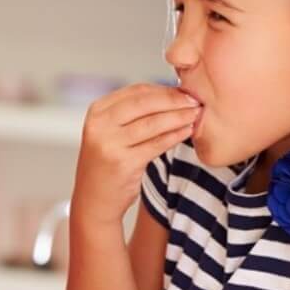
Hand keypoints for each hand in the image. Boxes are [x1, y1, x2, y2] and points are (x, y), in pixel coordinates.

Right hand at [70, 83, 199, 227]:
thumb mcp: (110, 132)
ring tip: (196, 114)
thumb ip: (132, 113)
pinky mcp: (124, 163)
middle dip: (174, 100)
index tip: (184, 91)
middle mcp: (100, 125)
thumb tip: (171, 94)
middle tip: (196, 100)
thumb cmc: (107, 164)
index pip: (136, 91)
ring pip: (153, 123)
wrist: (94, 201)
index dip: (164, 89)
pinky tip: (187, 131)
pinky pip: (157, 144)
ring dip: (179, 117)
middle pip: (145, 103)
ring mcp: (110, 144)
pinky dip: (175, 136)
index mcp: (97, 111)